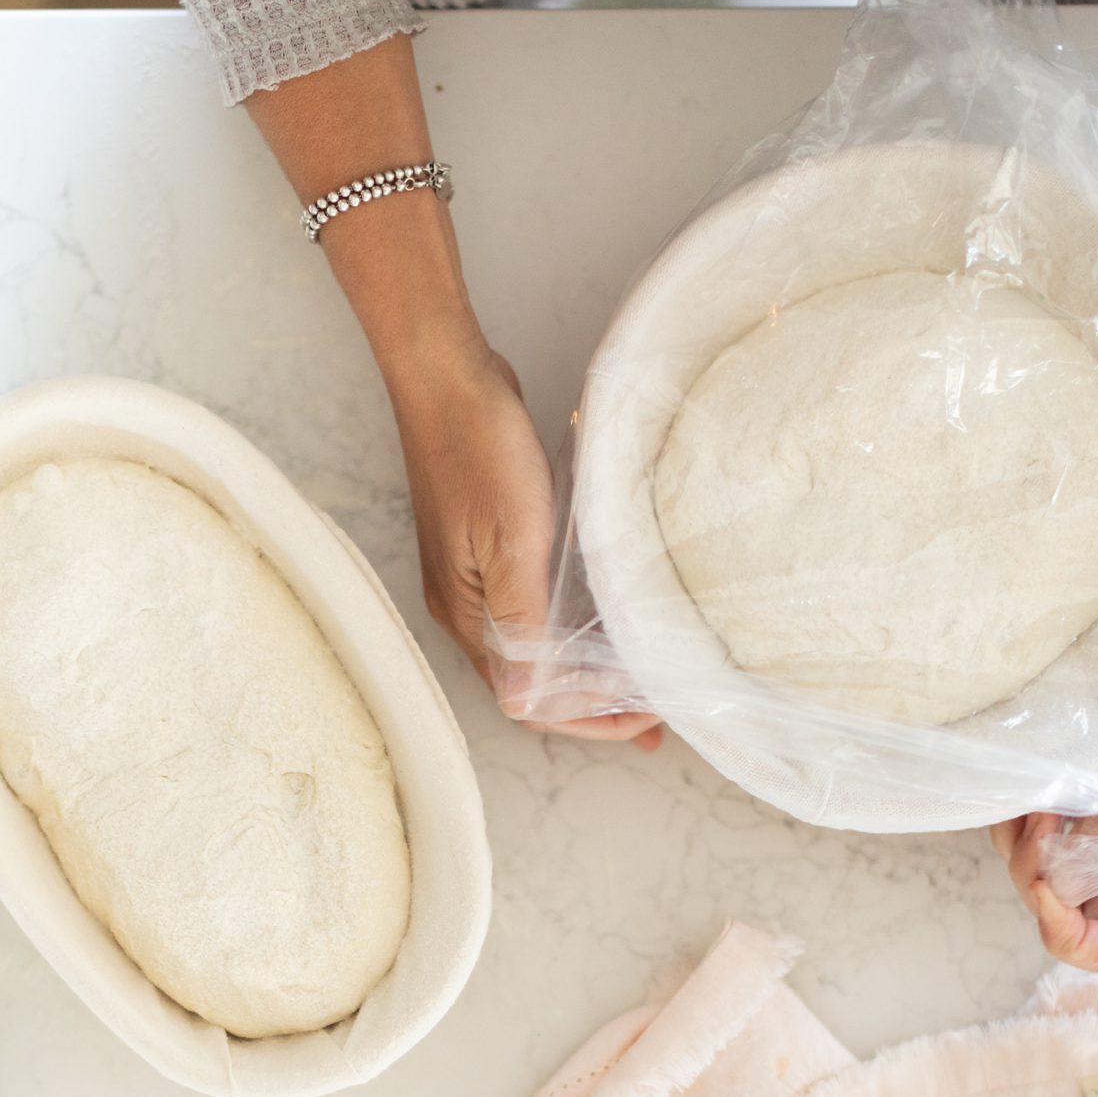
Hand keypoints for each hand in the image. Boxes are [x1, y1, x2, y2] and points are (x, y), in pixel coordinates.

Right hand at [390, 341, 661, 748]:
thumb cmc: (478, 448)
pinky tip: (605, 627)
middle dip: (590, 709)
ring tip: (636, 685)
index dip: (585, 719)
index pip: (526, 699)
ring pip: (533, 650)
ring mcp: (474, 579)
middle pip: (529, 684)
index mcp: (466, 614)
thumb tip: (527, 702)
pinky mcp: (488, 549)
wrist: (447, 376)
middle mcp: (466, 608)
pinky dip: (571, 633)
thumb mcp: (510, 540)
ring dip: (584, 675)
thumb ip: (521, 624)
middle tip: (650, 718)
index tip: (641, 718)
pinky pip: (533, 612)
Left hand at [992, 726, 1097, 976]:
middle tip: (1039, 817)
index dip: (1073, 939)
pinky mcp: (1080, 818)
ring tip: (1035, 795)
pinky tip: (1030, 785)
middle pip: (1064, 917)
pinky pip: (1033, 838)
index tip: (1045, 888)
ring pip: (1039, 877)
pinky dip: (1019, 820)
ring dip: (1021, 845)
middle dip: (1034, 876)